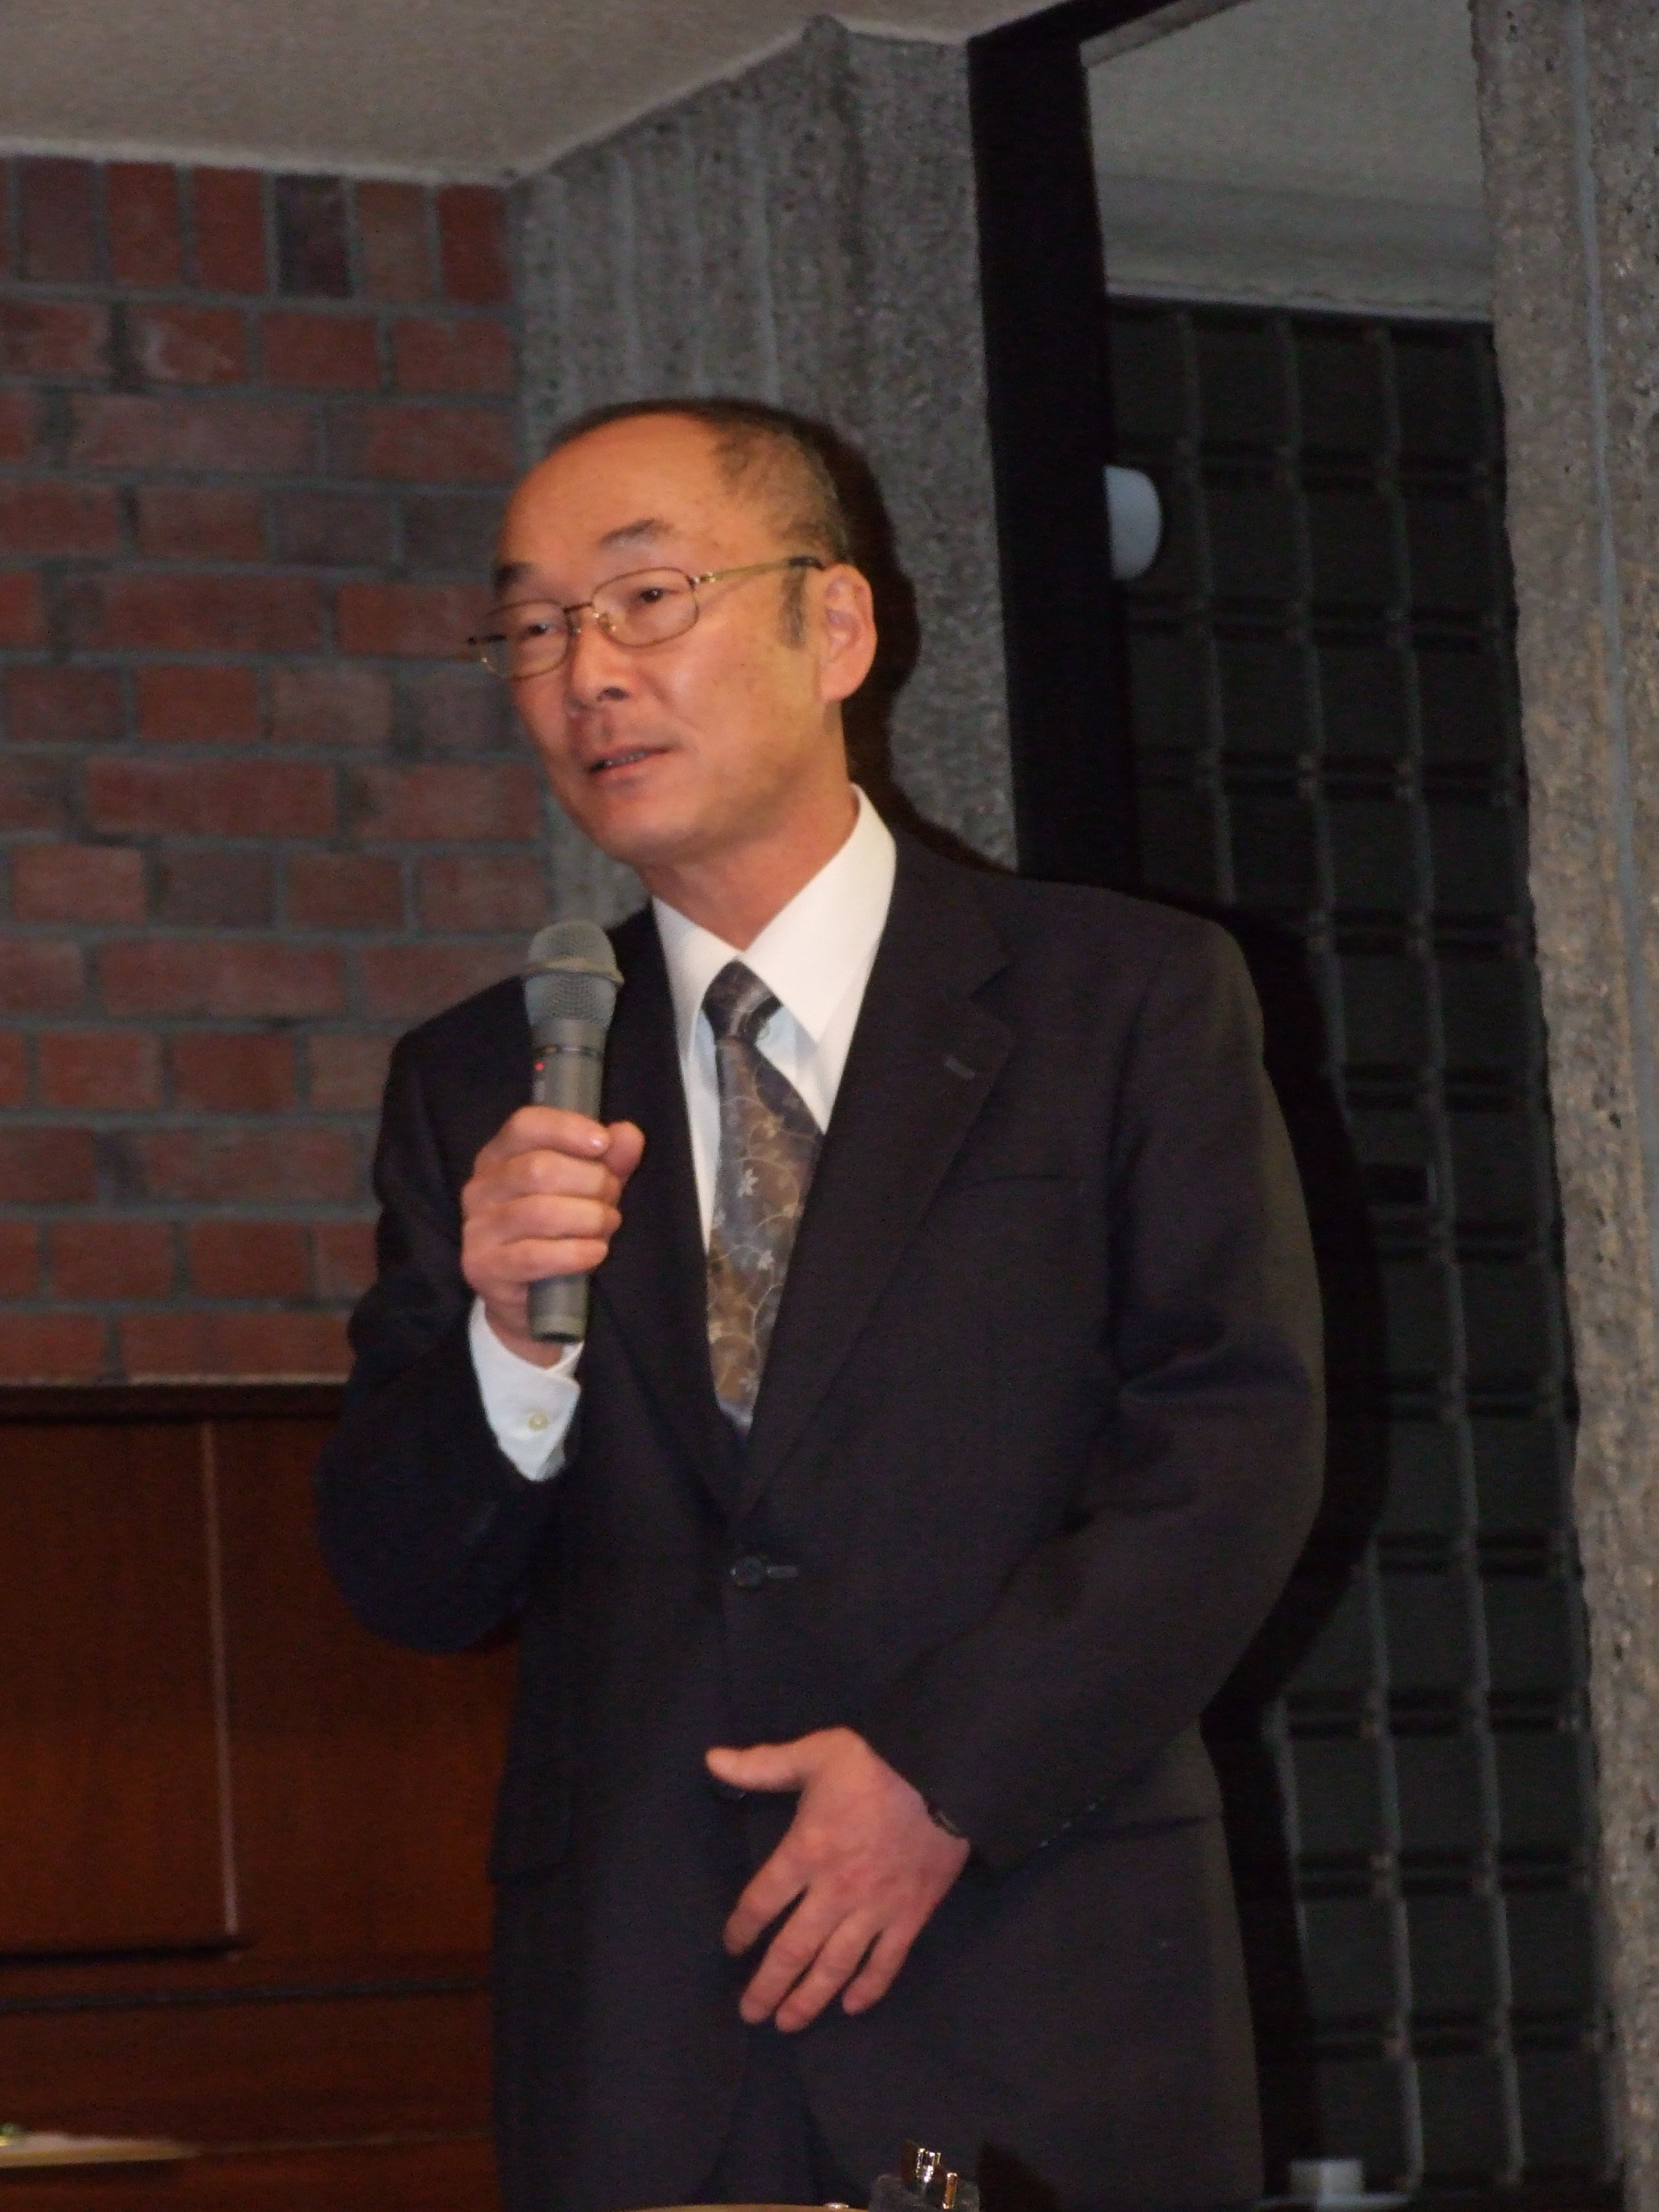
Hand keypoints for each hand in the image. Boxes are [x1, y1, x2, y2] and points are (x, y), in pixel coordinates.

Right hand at [462, 1106, 644, 1364]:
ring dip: (588, 1218)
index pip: (525, 1125)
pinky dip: (575, 1252)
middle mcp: (481, 1186)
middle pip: (539, 1168)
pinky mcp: (482, 1266)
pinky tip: (595, 1252)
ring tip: (606, 1226)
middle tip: (612, 1199)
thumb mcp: (588, 1190)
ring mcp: (477, 1227)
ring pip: (541, 1211)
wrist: (529, 1300)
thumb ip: (609, 1161)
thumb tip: (627, 1135)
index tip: (604, 1142)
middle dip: (591, 1182)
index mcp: (500, 1155)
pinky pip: (534, 1255)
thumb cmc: (559, 1231)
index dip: (567, 1128)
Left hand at [706, 1727, 969, 2032]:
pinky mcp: (911, 1916)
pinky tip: (851, 2008)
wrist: (945, 1774)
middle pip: (793, 1949)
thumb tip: (712, 1761)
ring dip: (808, 1999)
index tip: (732, 1945)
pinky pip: (886, 1962)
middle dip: (768, 1985)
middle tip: (750, 2013)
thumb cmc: (875, 1763)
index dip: (742, 1928)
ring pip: (835, 1966)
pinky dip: (868, 1989)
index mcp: (806, 1851)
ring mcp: (875, 1909)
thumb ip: (762, 1765)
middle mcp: (834, 1891)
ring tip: (787, 2023)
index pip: (761, 1902)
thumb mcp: (814, 1753)